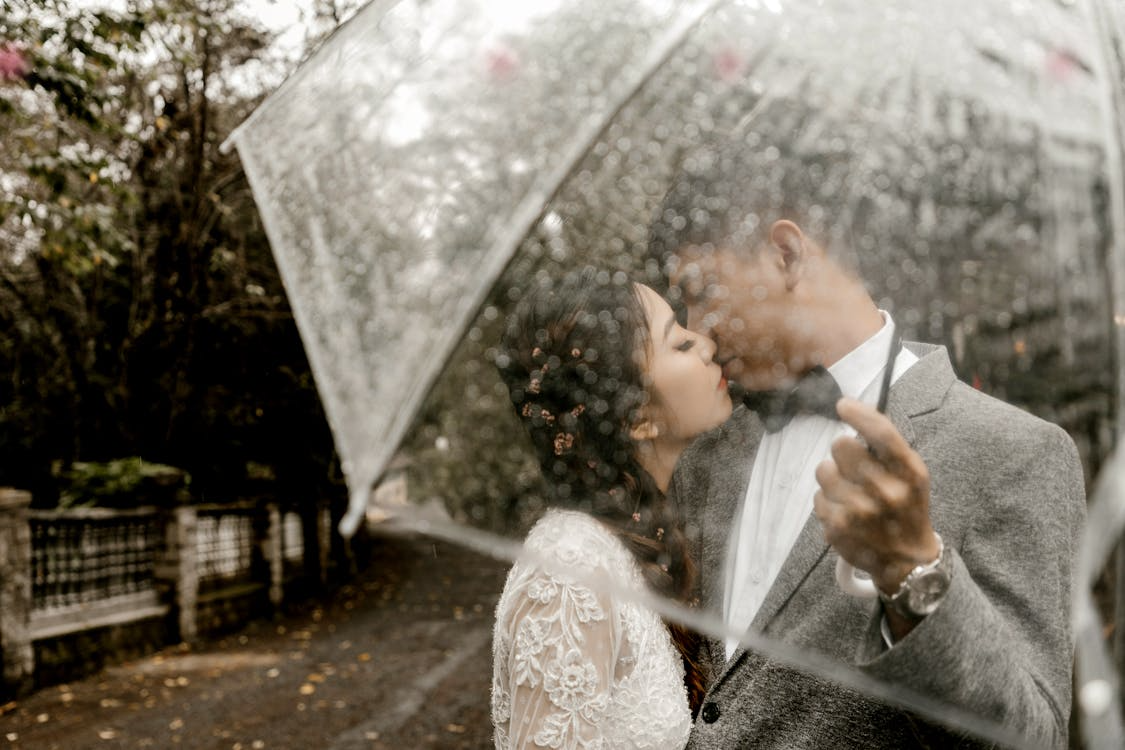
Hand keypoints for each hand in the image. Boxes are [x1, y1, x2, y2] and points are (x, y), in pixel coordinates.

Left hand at [814, 397, 939, 594]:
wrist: (907, 561)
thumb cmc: (907, 509)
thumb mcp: (912, 476)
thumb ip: (888, 449)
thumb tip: (854, 416)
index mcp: (910, 473)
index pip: (881, 432)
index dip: (858, 413)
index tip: (843, 405)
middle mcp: (886, 491)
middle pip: (841, 445)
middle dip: (844, 452)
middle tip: (854, 468)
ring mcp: (860, 510)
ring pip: (823, 469)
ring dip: (832, 478)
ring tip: (850, 493)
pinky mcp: (838, 526)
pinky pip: (817, 496)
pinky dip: (828, 502)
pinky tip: (845, 513)